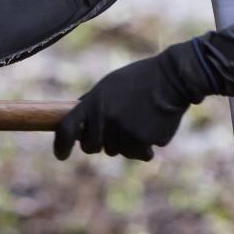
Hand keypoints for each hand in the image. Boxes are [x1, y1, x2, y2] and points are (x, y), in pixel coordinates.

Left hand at [53, 39, 214, 161]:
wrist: (173, 78)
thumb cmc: (141, 79)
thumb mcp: (110, 85)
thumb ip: (93, 103)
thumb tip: (76, 120)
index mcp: (93, 101)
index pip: (66, 129)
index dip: (60, 145)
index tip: (61, 155)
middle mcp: (105, 118)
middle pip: (92, 147)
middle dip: (101, 143)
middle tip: (117, 128)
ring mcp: (123, 131)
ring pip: (119, 152)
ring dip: (128, 142)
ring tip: (142, 118)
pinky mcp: (142, 141)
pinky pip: (140, 154)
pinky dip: (147, 145)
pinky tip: (154, 126)